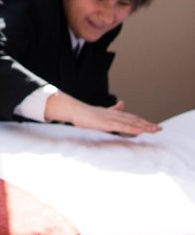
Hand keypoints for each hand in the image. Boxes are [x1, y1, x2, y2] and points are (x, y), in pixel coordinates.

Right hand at [45, 91, 161, 135]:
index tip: (154, 126)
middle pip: (134, 119)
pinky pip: (121, 127)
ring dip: (143, 126)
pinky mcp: (106, 123)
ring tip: (154, 130)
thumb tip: (122, 103)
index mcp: (114, 113)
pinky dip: (132, 129)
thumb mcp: (103, 111)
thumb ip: (114, 109)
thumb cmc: (86, 113)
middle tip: (159, 129)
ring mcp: (111, 118)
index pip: (132, 117)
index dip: (143, 121)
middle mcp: (115, 114)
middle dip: (147, 124)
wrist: (75, 110)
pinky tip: (139, 131)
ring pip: (130, 122)